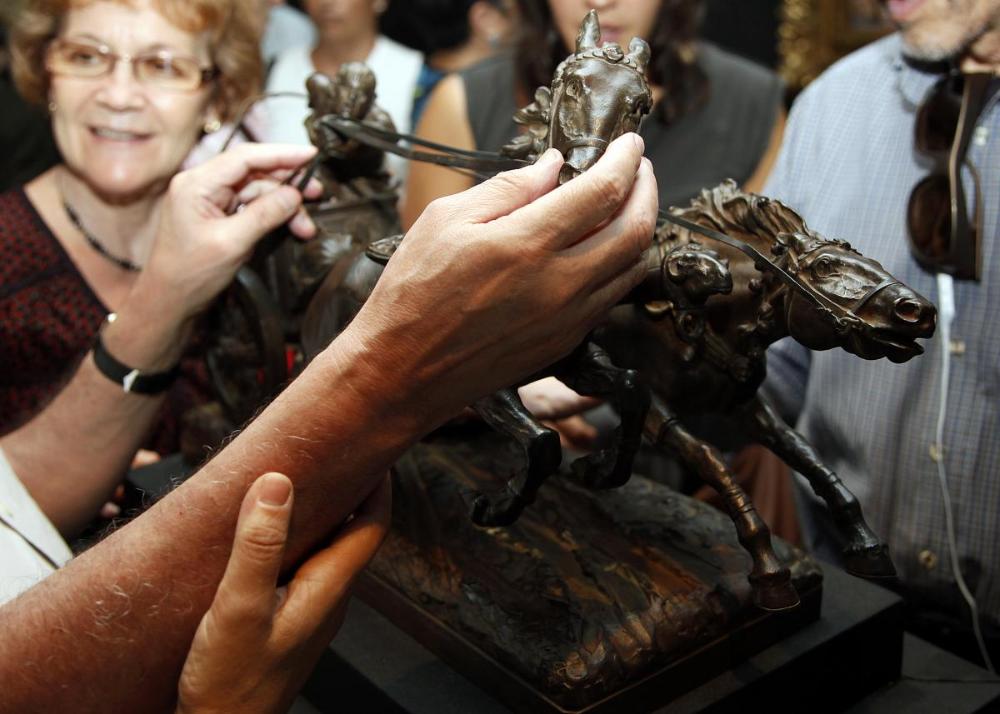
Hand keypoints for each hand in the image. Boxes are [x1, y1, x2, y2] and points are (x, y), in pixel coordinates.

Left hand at [144, 143, 322, 322]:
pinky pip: (252, 206)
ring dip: (284, 206)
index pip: (244, 157)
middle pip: (254, 172)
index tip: (310, 155)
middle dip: (287, 183)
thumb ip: (264, 215)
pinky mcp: (219, 214)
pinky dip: (273, 215)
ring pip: (258, 191)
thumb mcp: (231, 243)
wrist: (170, 301)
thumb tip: (294, 194)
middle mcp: (202, 185)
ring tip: (305, 226)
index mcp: (196, 184)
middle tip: (317, 191)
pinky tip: (291, 226)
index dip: (280, 154)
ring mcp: (210, 199)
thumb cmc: (189, 274)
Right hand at [176, 471, 390, 713]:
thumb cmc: (230, 684)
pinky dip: (297, 540)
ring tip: (298, 483)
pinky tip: (267, 535)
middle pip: (355, 532)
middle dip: (350, 491)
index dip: (378, 482)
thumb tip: (277, 484)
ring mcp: (311, 612)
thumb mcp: (239, 607)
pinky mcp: (289, 621)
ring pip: (329, 549)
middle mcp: (330, 598)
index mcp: (329, 589)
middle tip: (331, 454)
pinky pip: (306, 567)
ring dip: (322, 514)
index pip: (373, 523)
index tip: (369, 447)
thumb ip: (259, 546)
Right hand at [339, 133, 657, 424]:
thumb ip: (507, 189)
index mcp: (526, 245)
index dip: (626, 160)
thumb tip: (552, 166)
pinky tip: (600, 249)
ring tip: (625, 205)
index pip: (603, 191)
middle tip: (638, 168)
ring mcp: (567, 319)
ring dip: (639, 229)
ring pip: (632, 269)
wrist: (403, 372)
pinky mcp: (564, 343)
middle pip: (636, 231)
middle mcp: (559, 284)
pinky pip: (610, 297)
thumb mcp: (444, 220)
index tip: (629, 142)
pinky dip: (619, 266)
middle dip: (646, 190)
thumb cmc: (413, 294)